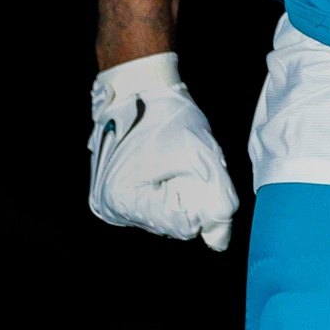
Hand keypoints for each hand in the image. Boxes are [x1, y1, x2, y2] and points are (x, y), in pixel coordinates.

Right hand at [88, 52, 239, 251]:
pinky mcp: (114, 193)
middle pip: (171, 224)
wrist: (138, 87)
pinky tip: (162, 165)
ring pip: (162, 216)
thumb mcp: (203, 155)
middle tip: (183, 162)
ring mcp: (109, 202)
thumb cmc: (169, 117)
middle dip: (187, 196)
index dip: (202, 200)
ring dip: (176, 193)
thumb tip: (220, 242)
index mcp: (125, 202)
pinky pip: (151, 204)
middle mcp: (111, 209)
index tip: (196, 170)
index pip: (184, 226)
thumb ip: (219, 199)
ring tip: (170, 160)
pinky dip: (165, 189)